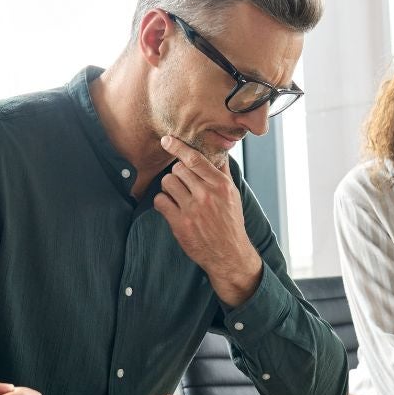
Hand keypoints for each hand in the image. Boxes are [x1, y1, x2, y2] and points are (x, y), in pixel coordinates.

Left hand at [155, 135, 262, 305]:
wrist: (229, 254)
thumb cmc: (230, 222)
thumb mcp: (233, 195)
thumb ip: (223, 172)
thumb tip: (219, 151)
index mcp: (221, 185)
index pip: (195, 159)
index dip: (178, 147)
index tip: (167, 140)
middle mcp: (207, 195)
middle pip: (178, 169)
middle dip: (177, 173)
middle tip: (183, 184)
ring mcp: (192, 210)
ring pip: (167, 182)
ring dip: (169, 187)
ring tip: (178, 196)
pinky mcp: (180, 224)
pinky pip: (160, 201)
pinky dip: (162, 202)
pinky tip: (170, 207)